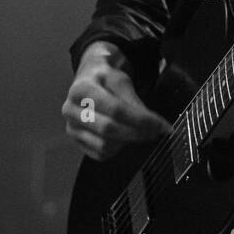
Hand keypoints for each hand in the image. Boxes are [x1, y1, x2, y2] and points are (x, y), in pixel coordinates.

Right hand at [62, 42, 171, 160]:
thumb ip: (134, 102)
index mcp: (81, 90)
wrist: (88, 79)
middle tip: (156, 132)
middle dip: (137, 133)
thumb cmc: (105, 79)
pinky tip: (126, 138)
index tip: (161, 125)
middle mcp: (71, 111)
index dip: (141, 119)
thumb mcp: (121, 81)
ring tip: (140, 132)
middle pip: (108, 129)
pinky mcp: (76, 141)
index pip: (115, 109)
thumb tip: (154, 124)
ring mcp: (71, 128)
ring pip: (104, 146)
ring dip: (128, 142)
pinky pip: (100, 154)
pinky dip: (118, 149)